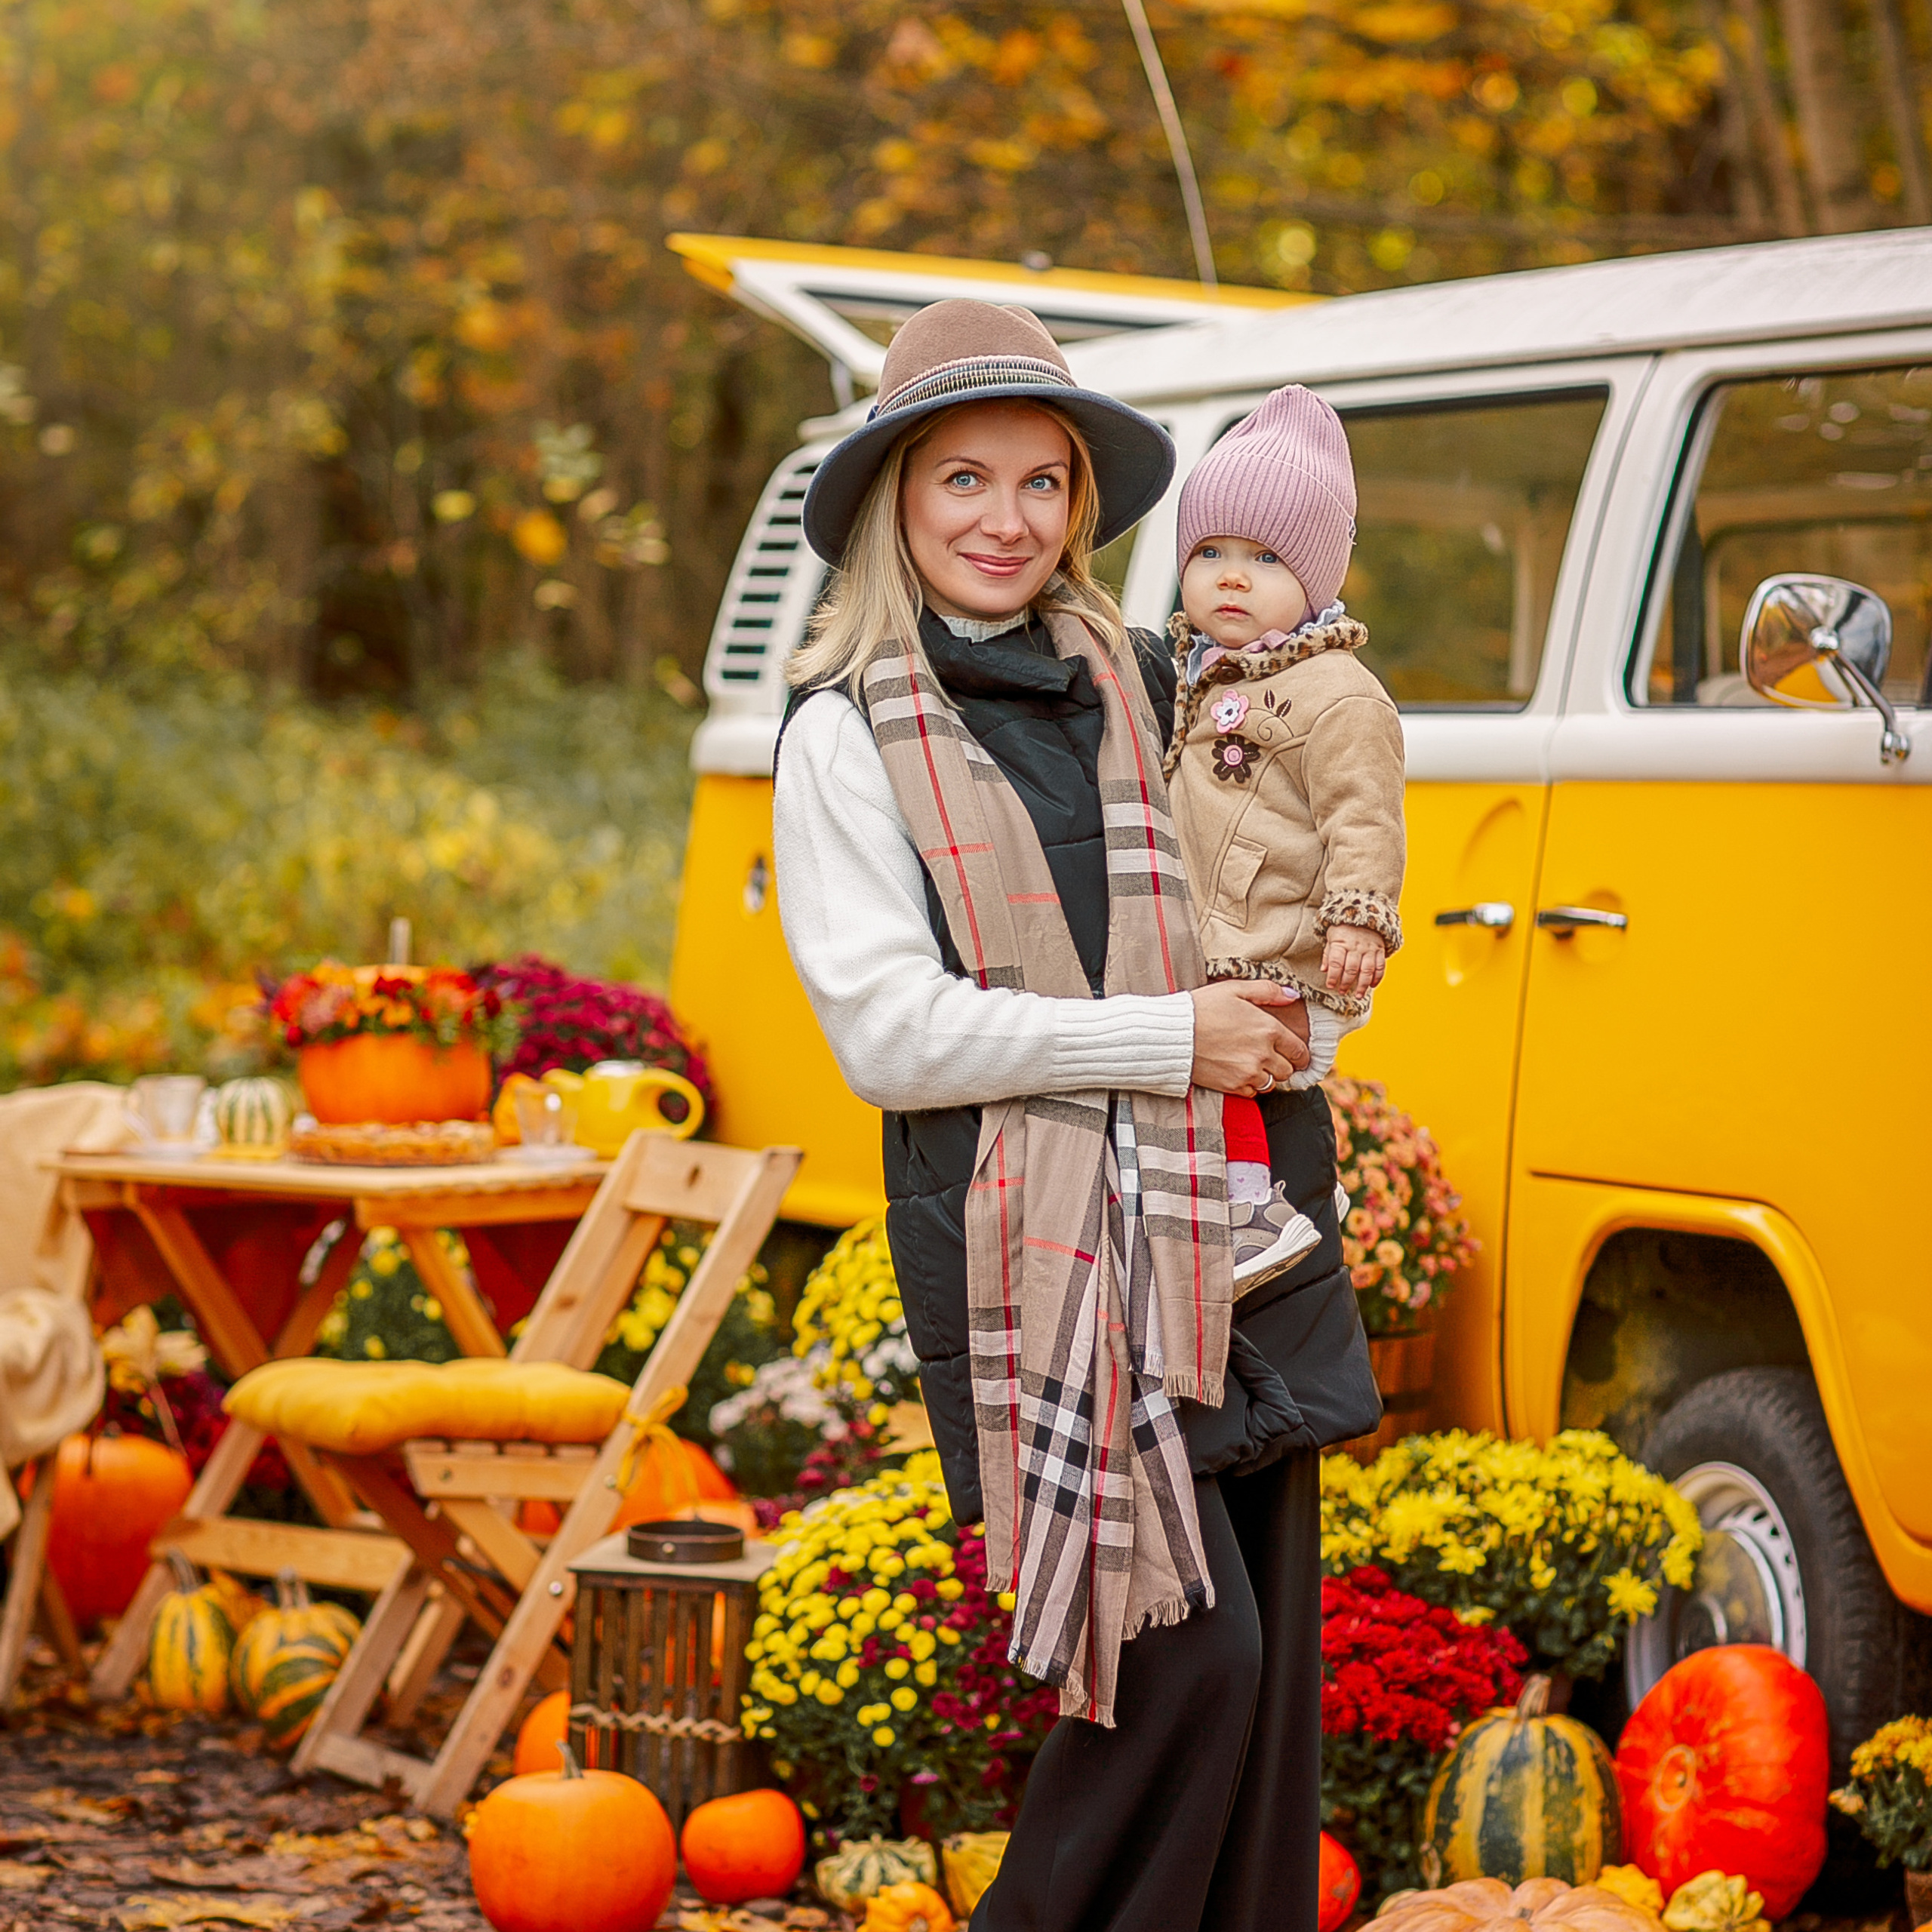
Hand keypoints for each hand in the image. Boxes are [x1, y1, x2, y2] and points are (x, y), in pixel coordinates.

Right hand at [1189, 980, 1309, 1096]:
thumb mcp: (1235, 989)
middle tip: (1272, 1057)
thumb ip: (1268, 991)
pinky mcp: (1232, 1086)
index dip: (1301, 1054)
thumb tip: (1292, 995)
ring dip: (1267, 1075)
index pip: (1299, 1050)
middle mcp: (1263, 1054)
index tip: (1297, 1055)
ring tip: (1254, 1065)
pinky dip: (1250, 1085)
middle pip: (1288, 1070)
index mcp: (1268, 1029)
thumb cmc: (1202, 1008)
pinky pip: (1253, 1093)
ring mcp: (1248, 1073)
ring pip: (1272, 1084)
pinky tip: (1239, 1072)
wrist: (1173, 1034)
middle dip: (1283, 1064)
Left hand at [1323, 925, 1386, 996]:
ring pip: (1367, 970)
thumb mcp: (1331, 937)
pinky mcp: (1379, 950)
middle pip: (1351, 968)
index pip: (1336, 962)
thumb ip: (1328, 954)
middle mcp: (1355, 946)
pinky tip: (1372, 985)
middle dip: (1346, 983)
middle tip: (1342, 992)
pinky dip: (1377, 977)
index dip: (1333, 976)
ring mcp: (1369, 948)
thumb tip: (1324, 970)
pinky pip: (1380, 966)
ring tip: (1358, 995)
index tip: (1331, 986)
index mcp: (1341, 942)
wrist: (1363, 913)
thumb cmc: (1343, 928)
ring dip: (1363, 985)